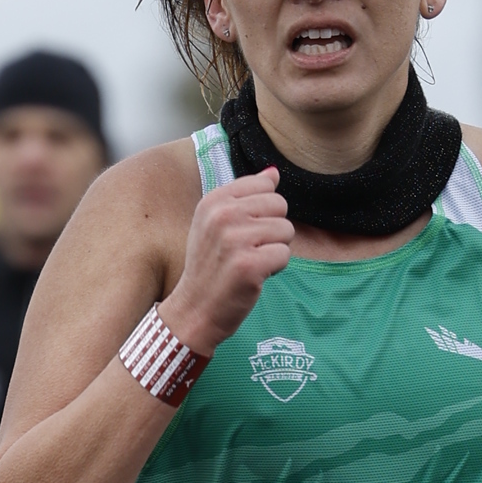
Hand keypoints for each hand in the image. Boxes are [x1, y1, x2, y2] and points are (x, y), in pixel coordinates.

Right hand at [161, 168, 292, 354]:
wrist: (194, 310)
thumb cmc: (209, 267)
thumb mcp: (216, 223)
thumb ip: (245, 196)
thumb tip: (274, 173)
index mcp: (214, 200)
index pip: (265, 185)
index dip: (264, 211)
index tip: (244, 231)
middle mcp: (223, 215)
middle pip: (280, 205)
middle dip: (273, 230)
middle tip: (249, 250)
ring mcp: (235, 240)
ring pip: (286, 230)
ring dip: (275, 250)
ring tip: (250, 262)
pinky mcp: (249, 265)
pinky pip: (285, 255)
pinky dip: (275, 269)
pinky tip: (254, 276)